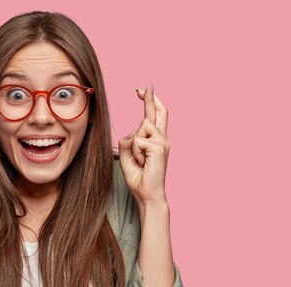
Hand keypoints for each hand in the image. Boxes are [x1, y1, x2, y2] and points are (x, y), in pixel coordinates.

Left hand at [118, 85, 169, 204]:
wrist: (148, 194)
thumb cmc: (139, 178)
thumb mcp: (128, 156)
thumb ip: (128, 142)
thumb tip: (132, 133)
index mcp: (155, 140)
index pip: (153, 116)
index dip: (149, 101)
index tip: (142, 90)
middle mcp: (162, 139)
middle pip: (157, 112)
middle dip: (149, 98)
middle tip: (143, 86)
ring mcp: (163, 142)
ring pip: (140, 129)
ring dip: (134, 146)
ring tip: (140, 161)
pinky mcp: (160, 147)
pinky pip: (138, 140)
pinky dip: (135, 153)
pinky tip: (143, 163)